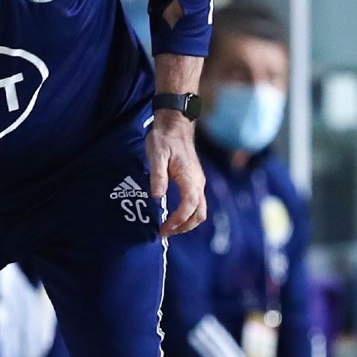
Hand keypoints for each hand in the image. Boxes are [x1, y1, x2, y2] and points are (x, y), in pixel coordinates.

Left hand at [146, 113, 205, 236]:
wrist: (176, 124)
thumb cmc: (165, 138)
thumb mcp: (157, 154)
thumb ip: (158, 176)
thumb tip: (157, 196)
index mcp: (190, 178)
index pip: (189, 207)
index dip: (177, 221)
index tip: (163, 228)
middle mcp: (198, 183)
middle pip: (199, 214)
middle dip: (183, 227)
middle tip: (164, 232)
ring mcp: (198, 182)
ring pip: (200, 211)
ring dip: (186, 223)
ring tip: (168, 228)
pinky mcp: (195, 181)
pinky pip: (197, 204)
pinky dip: (188, 215)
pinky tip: (174, 216)